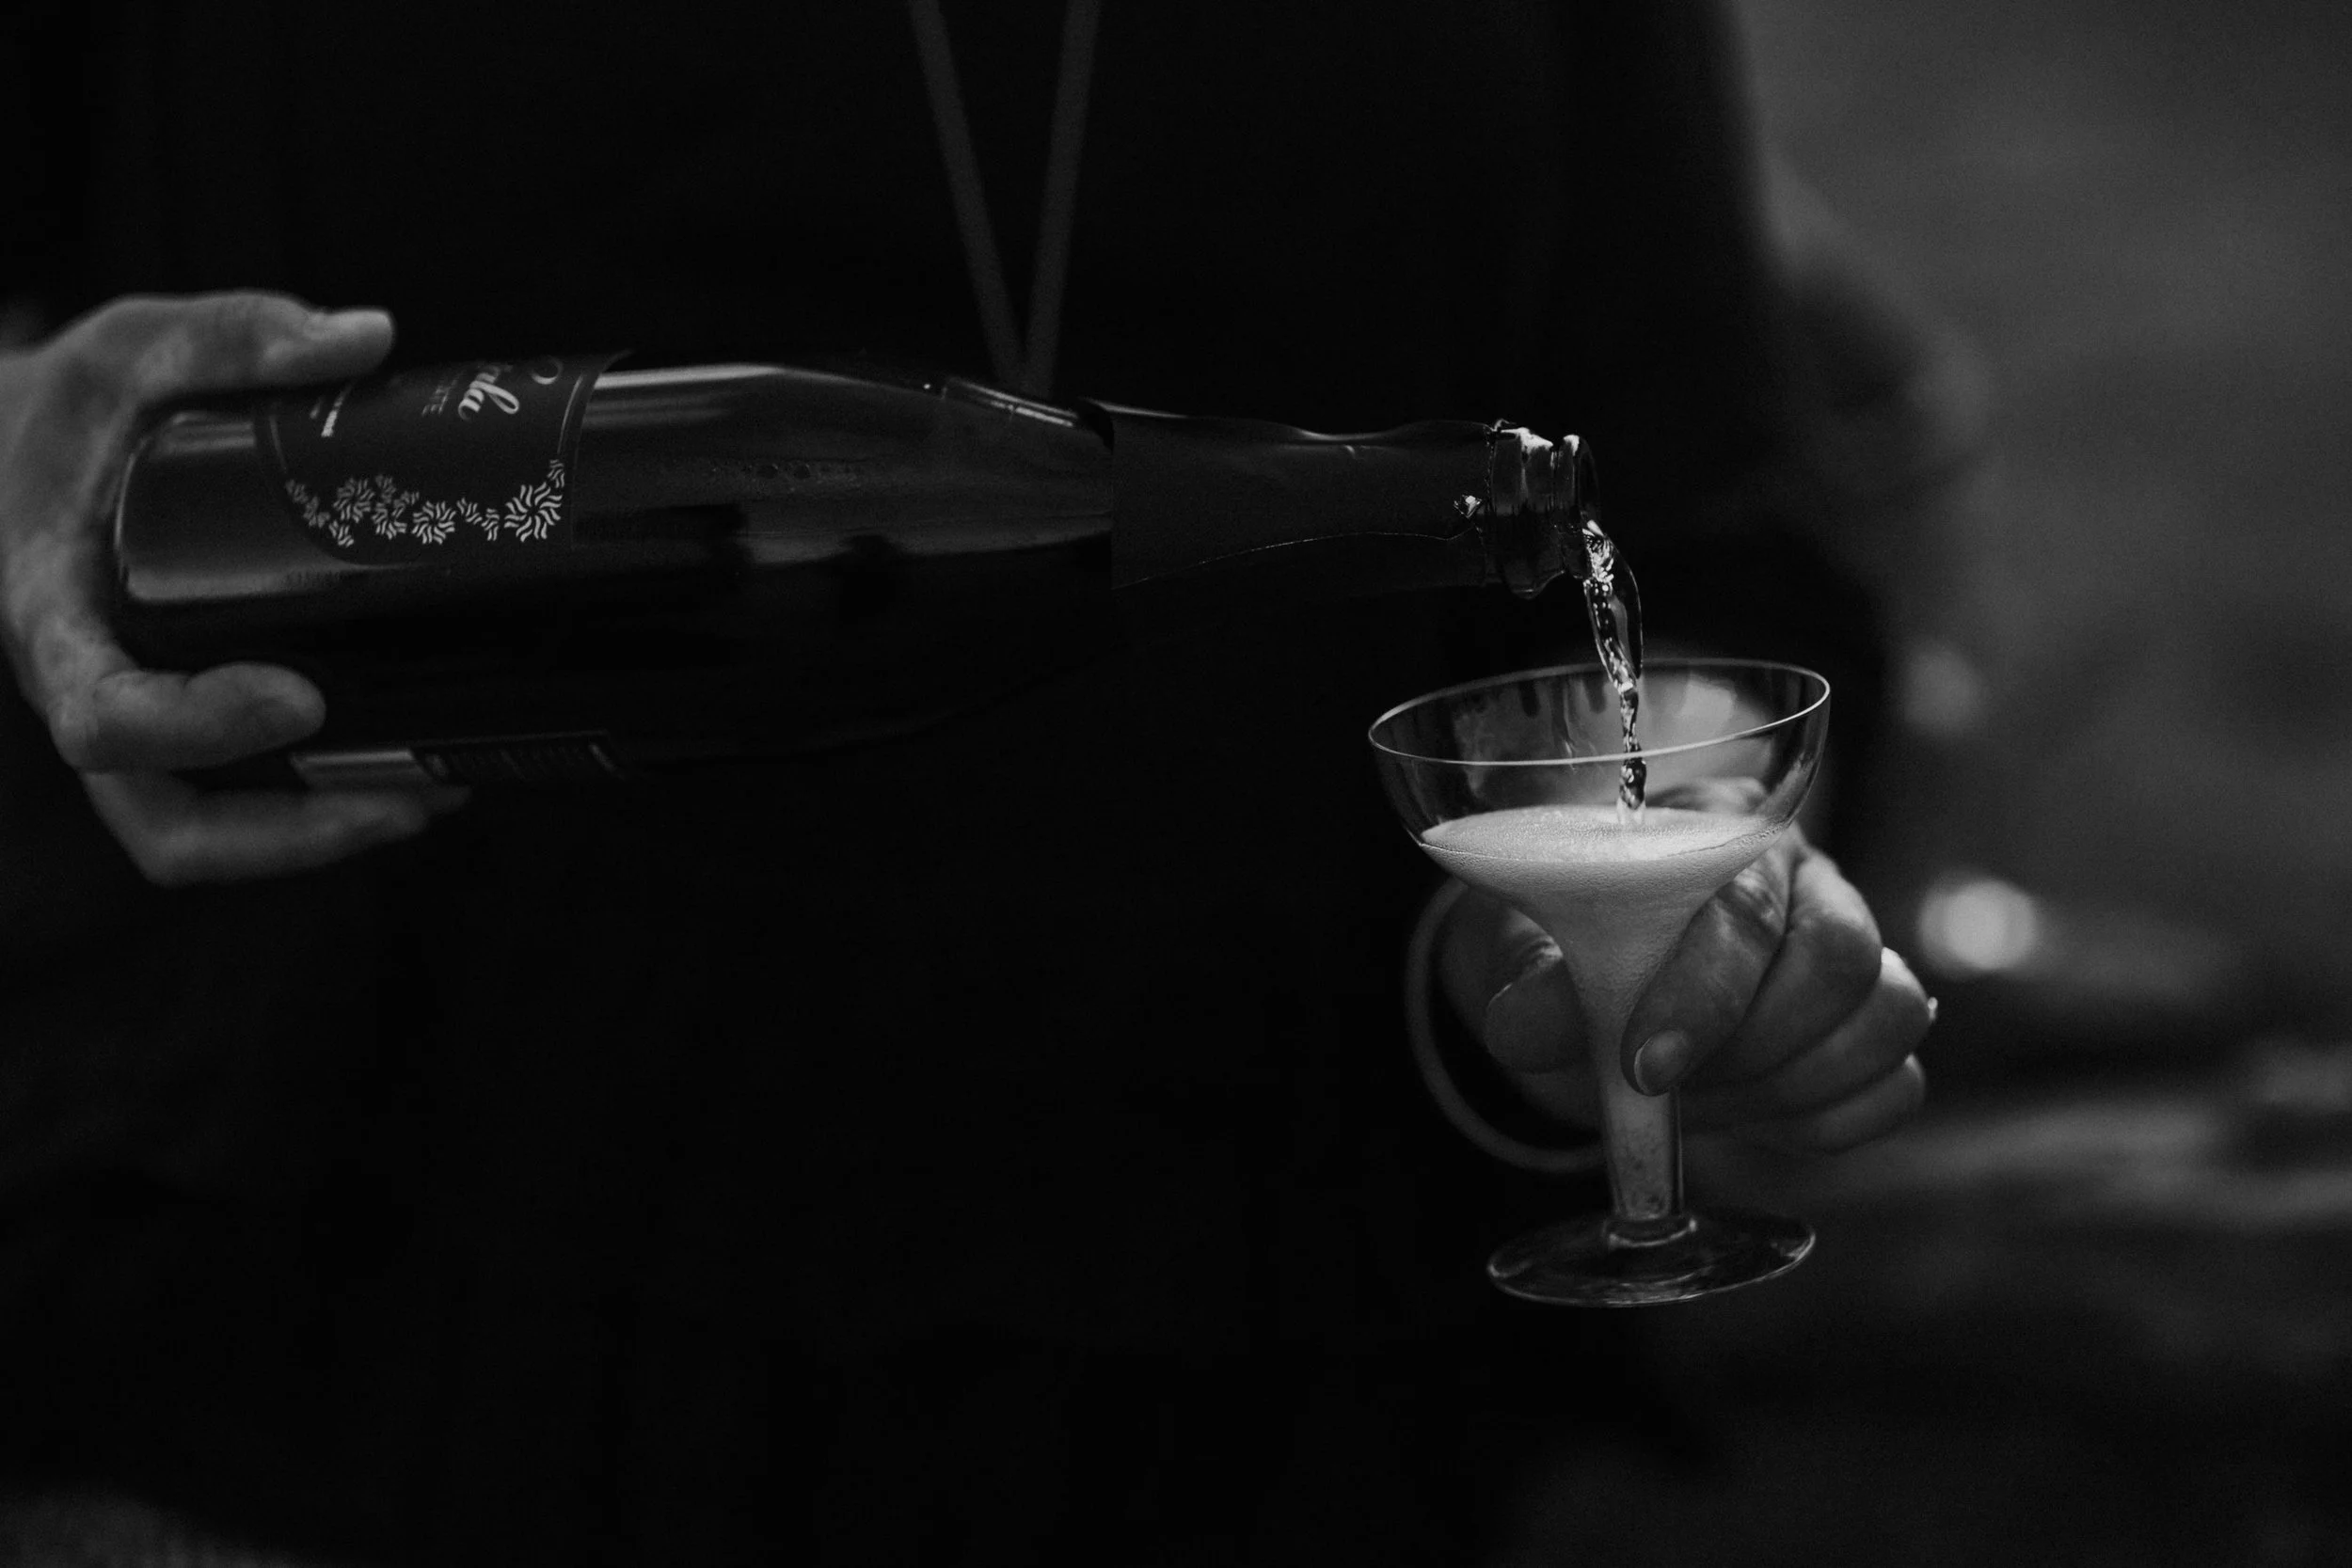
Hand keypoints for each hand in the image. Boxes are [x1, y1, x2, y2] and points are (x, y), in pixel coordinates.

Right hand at [0, 292, 453, 884]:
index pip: (104, 719)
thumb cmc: (70, 408)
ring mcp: (139, 719)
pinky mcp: (185, 722)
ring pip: (207, 835)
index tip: (303, 696)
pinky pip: (242, 803)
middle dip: (293, 835)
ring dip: (324, 834)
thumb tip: (364, 336)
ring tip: (438, 790)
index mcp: (50, 618)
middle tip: (414, 795)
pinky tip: (417, 766)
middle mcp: (89, 692)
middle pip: (168, 828)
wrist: (20, 449)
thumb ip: (234, 337)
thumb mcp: (132, 348)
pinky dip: (324, 802)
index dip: (200, 728)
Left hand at [1438, 828, 1929, 1151]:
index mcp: (1722, 831)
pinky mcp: (1869, 1032)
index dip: (1705, 994)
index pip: (1749, 905)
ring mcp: (1857, 953)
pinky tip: (1758, 1115)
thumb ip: (1535, 985)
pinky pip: (1898, 1084)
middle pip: (1841, 957)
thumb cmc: (1560, 954)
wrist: (1577, 1000)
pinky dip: (1832, 1120)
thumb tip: (1528, 1027)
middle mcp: (1807, 879)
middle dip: (1751, 1045)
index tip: (1645, 1065)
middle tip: (1668, 1083)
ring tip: (1704, 1098)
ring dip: (1792, 1084)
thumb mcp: (1526, 958)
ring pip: (1890, 1015)